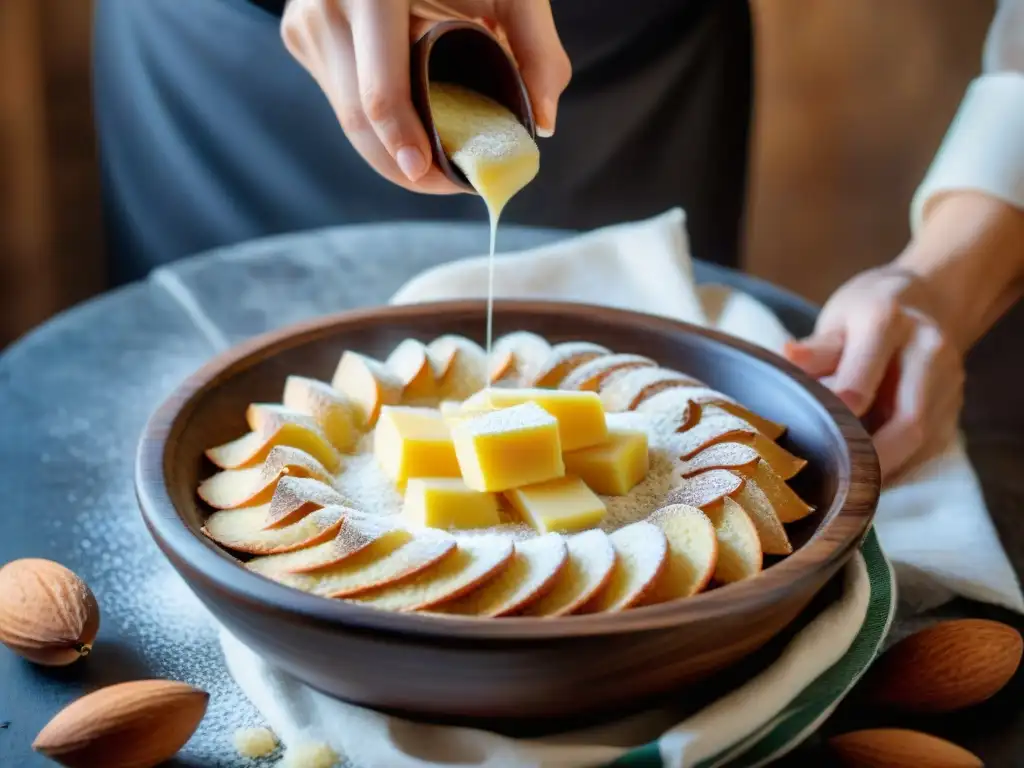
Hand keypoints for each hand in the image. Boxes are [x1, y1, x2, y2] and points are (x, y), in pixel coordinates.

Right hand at [281, 0, 570, 192]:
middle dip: (401, 166)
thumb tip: (543, 124)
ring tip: (433, 168)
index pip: (380, 92)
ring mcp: (307, 24)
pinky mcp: (300, 35)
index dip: (403, 142)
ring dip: (388, 152)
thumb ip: (536, 49)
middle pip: (358, 118)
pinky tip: (408, 130)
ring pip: (345, 117)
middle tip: (445, 184)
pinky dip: (376, 123)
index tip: (429, 174)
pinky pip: (340, 98)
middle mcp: (329, 8)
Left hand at [783, 266, 964, 483]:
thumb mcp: (838, 318)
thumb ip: (817, 348)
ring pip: (922, 438)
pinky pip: (929, 444)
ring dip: (887, 467)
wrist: (929, 298)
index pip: (859, 385)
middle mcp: (927, 352)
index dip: (833, 420)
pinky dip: (900, 462)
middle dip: (871, 460)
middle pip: (907, 422)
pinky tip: (871, 475)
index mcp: (887, 322)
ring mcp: (949, 380)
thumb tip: (787, 357)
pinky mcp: (955, 404)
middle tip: (833, 485)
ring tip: (848, 487)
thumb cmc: (870, 309)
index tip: (806, 444)